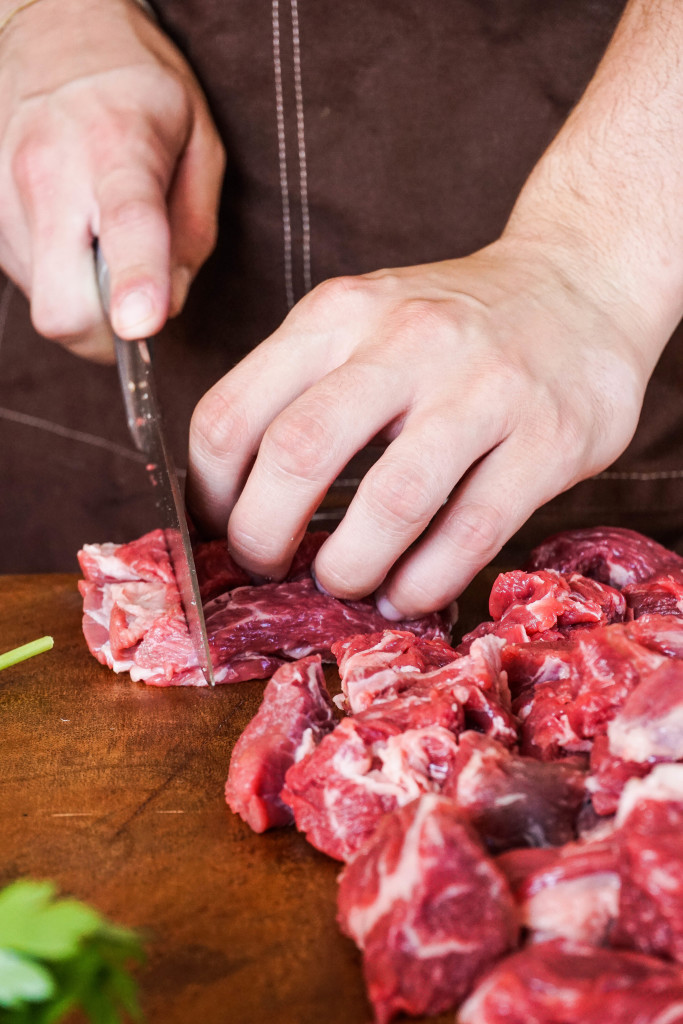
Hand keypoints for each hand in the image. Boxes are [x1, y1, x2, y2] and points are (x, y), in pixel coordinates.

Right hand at [0, 0, 223, 359]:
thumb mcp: (200, 143)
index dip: (135, 285)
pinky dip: (61, 283)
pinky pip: (30, 284)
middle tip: (135, 315)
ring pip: (45, 304)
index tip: (142, 326)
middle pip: (64, 306)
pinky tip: (77, 241)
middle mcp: (49, 175)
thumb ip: (194, 232)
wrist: (49, 30)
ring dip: (84, 305)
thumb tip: (168, 306)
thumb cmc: (140, 89)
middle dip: (106, 334)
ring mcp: (7, 200)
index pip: (125, 226)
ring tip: (106, 252)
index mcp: (118, 148)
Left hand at [187, 236, 651, 616]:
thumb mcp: (362, 318)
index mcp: (338, 314)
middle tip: (268, 569)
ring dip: (350, 568)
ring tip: (344, 583)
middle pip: (297, 455)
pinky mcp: (548, 438)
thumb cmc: (452, 322)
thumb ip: (301, 387)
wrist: (580, 282)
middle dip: (263, 538)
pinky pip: (470, 531)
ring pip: (391, 503)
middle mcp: (404, 341)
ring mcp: (483, 388)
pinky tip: (408, 592)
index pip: (231, 413)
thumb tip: (235, 498)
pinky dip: (426, 580)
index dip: (209, 494)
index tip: (221, 530)